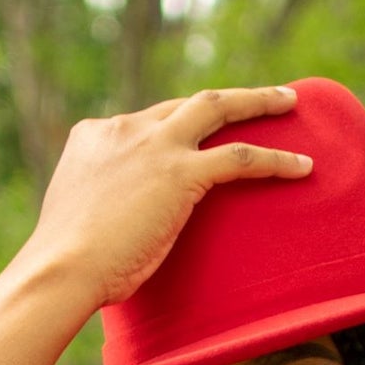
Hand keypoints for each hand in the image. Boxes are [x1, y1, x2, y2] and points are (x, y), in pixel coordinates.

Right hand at [20, 84, 312, 311]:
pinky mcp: (181, 172)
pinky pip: (240, 157)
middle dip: (227, 97)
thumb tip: (115, 222)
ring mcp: (154, 146)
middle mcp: (124, 128)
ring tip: (290, 102)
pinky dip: (275, 159)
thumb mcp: (80, 214)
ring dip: (257, 102)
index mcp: (94, 136)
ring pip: (217, 108)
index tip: (195, 142)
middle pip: (186, 102)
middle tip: (262, 96)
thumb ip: (102, 201)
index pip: (145, 122)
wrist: (62, 268)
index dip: (175, 130)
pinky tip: (303, 166)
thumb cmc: (65, 261)